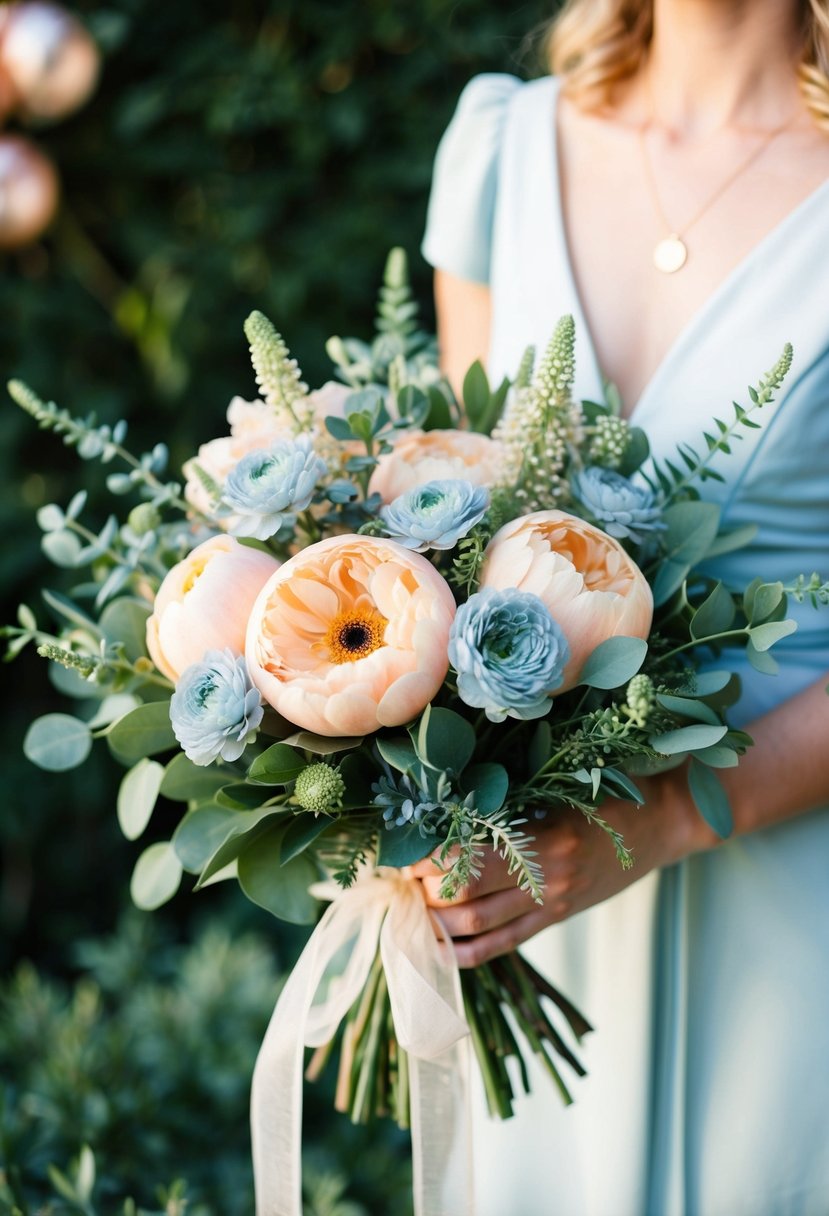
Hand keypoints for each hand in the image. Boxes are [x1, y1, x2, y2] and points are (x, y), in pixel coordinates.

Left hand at [410, 767, 715, 966]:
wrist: (663, 822)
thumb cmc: (612, 790)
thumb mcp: (562, 785)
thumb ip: (512, 800)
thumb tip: (447, 804)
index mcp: (545, 841)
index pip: (467, 861)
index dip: (426, 861)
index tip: (401, 851)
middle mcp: (546, 880)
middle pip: (462, 899)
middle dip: (422, 892)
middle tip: (398, 878)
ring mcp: (551, 904)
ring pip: (476, 928)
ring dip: (435, 922)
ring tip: (409, 906)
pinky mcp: (555, 918)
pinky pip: (503, 945)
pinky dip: (465, 953)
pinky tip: (437, 950)